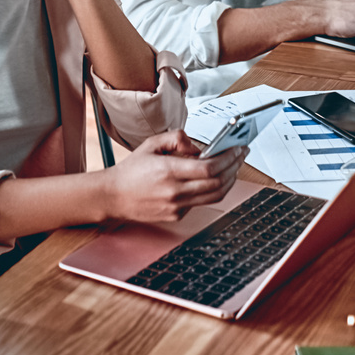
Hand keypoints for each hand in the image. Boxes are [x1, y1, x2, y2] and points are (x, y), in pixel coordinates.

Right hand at [106, 129, 244, 223]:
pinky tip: (210, 180)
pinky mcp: (177, 215)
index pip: (210, 168)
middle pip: (218, 183)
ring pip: (215, 196)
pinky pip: (201, 202)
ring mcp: (177, 206)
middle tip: (240, 156)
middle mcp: (175, 191)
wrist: (113, 197)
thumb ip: (177, 139)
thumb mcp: (151, 144)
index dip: (228, 158)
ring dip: (229, 181)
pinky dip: (211, 189)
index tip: (237, 149)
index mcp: (169, 171)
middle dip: (235, 167)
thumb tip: (198, 147)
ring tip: (232, 168)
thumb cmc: (131, 171)